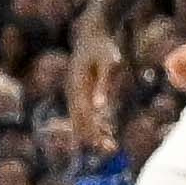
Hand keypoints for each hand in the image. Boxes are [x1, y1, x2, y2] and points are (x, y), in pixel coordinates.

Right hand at [65, 38, 128, 155]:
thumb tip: (99, 108)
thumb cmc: (103, 47)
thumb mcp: (109, 63)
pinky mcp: (81, 93)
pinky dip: (96, 124)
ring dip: (95, 133)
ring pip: (81, 120)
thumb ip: (104, 85)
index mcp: (77, 87)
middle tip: (112, 150)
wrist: (93, 34)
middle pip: (79, 121)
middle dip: (94, 137)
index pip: (83, 116)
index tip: (106, 145)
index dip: (93, 132)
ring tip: (112, 147)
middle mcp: (73, 92)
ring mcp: (75, 93)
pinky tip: (108, 133)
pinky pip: (85, 114)